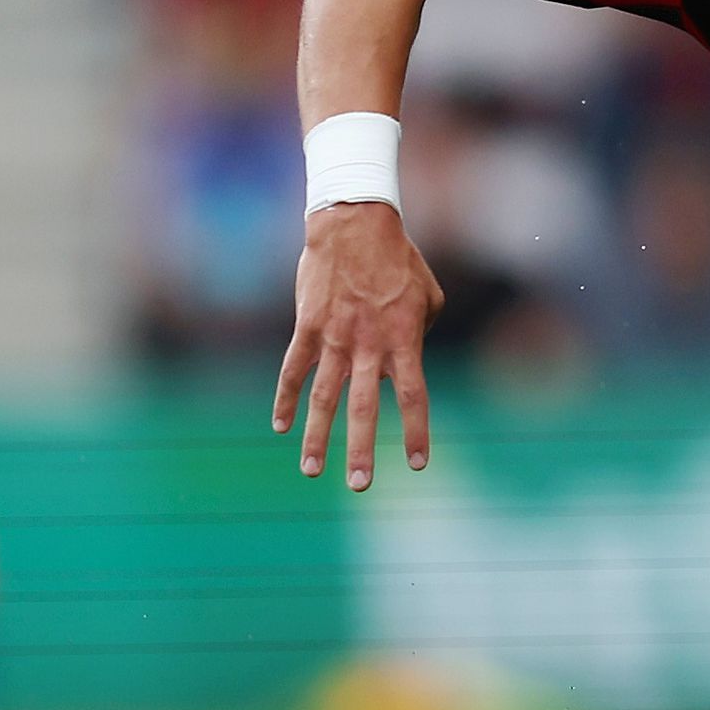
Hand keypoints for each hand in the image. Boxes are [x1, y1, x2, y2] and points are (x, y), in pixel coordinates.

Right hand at [272, 200, 442, 489]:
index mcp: (403, 339)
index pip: (413, 396)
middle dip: (361, 450)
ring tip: (312, 471)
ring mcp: (334, 338)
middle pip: (364, 408)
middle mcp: (368, 345)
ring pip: (324, 398)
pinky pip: (293, 370)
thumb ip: (425, 329)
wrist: (354, 223)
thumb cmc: (397, 258)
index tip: (418, 464)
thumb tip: (412, 352)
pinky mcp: (307, 327)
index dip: (416, 431)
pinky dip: (286, 398)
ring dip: (317, 437)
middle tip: (359, 485)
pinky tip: (281, 426)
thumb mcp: (428, 293)